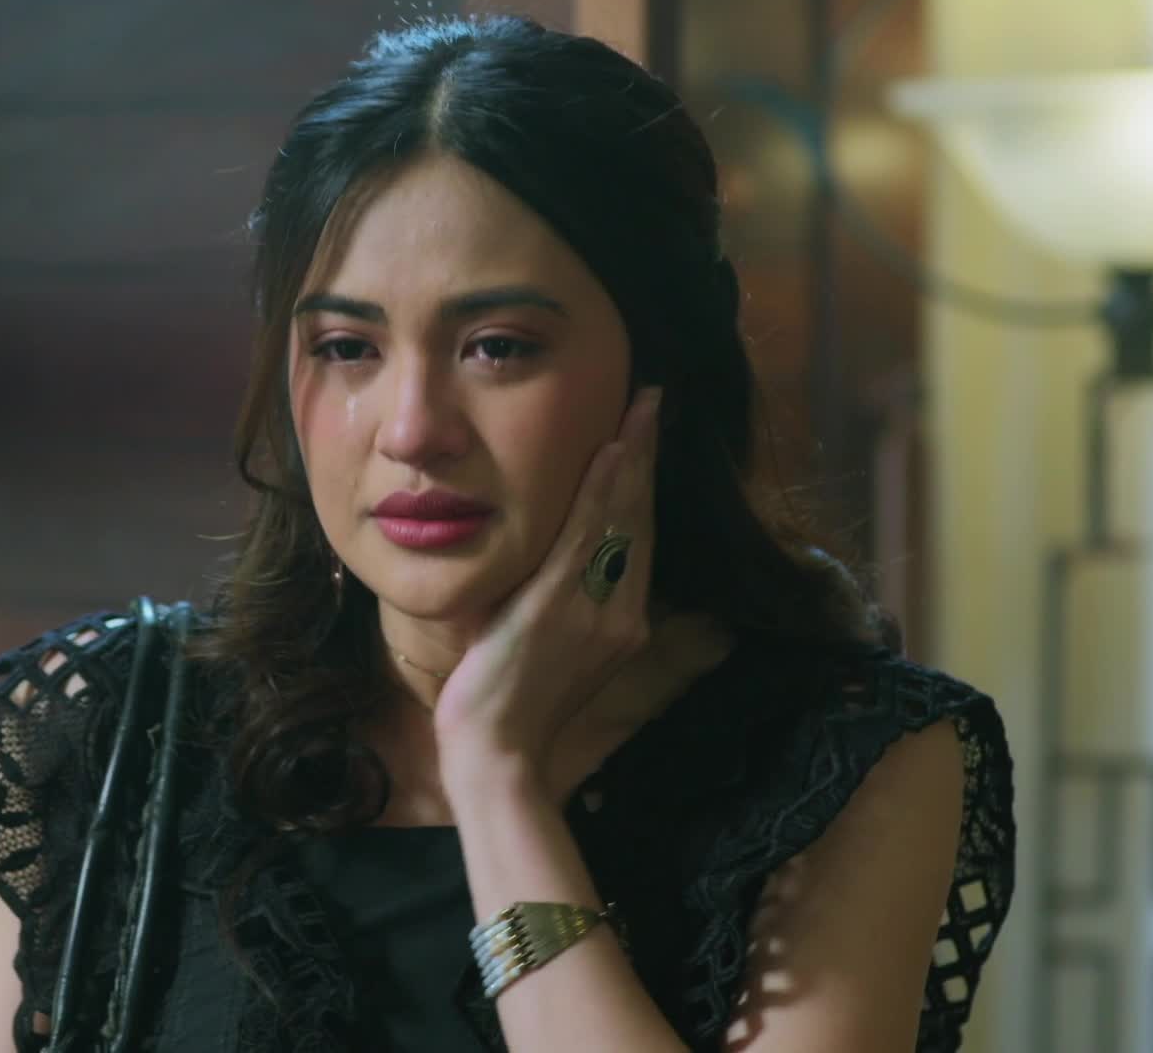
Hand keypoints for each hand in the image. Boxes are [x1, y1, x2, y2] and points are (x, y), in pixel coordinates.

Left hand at [433, 385, 663, 800]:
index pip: (639, 537)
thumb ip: (559, 599)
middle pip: (641, 517)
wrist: (498, 752)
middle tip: (653, 399)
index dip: (644, 484)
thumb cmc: (509, 701)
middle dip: (647, 454)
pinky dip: (602, 490)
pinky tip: (611, 451)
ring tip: (641, 407)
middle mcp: (623, 612)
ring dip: (631, 456)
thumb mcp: (547, 642)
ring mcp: (596, 609)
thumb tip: (548, 556)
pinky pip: (587, 536)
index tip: (644, 435)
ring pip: (622, 517)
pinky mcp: (560, 605)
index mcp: (623, 621)